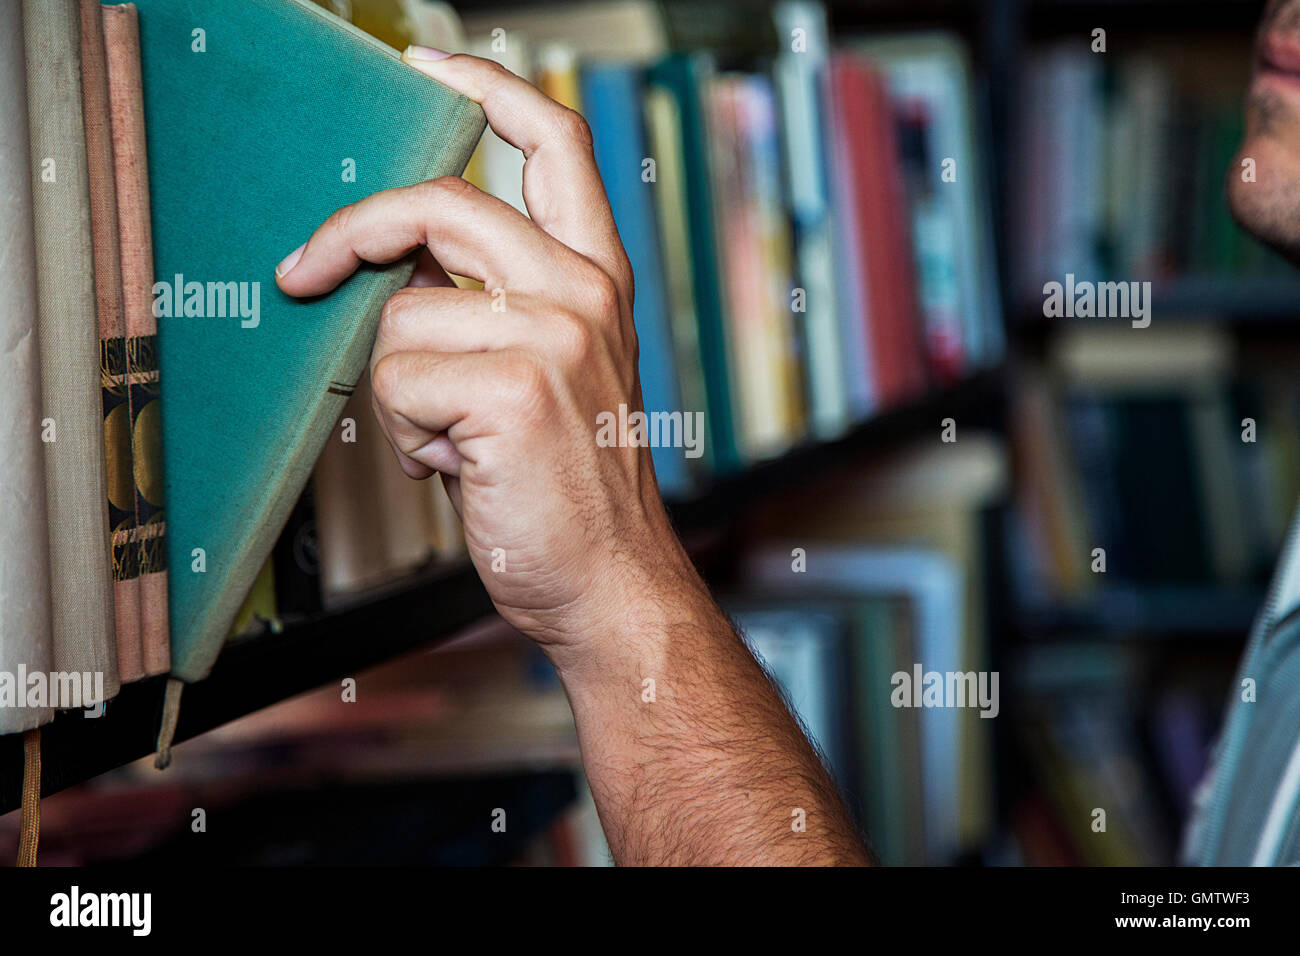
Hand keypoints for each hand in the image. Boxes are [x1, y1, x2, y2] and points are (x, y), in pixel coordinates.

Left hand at [274, 52, 702, 670]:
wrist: (610, 580)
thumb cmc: (570, 487)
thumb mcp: (555, 372)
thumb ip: (498, 303)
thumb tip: (400, 265)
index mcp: (597, 280)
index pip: (554, 143)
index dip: (487, 91)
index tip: (432, 70)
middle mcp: (583, 293)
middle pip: (441, 205)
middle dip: (352, 234)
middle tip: (305, 270)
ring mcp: (556, 334)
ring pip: (401, 319)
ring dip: (402, 393)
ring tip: (450, 441)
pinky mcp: (515, 388)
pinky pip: (397, 383)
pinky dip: (406, 437)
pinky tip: (456, 466)